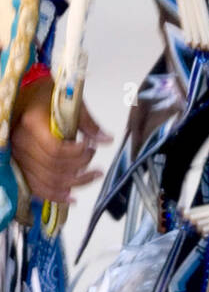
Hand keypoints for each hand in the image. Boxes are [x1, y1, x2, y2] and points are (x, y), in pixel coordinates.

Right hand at [10, 76, 111, 203]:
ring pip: (47, 180)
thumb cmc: (46, 96)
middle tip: (94, 160)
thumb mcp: (69, 103)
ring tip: (92, 176)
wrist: (25, 94)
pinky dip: (54, 195)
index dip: (77, 154)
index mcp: (32, 124)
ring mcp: (18, 155)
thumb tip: (106, 140)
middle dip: (80, 167)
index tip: (90, 147)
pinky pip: (36, 186)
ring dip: (73, 183)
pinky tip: (71, 197)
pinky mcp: (20, 164)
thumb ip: (88, 123)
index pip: (55, 149)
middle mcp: (21, 142)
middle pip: (53, 167)